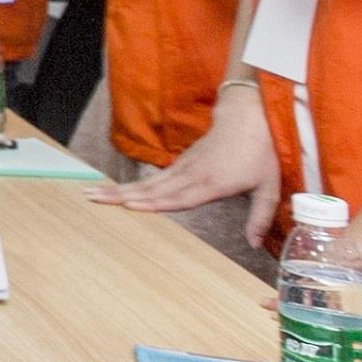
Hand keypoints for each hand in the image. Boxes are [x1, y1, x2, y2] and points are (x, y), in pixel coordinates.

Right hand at [103, 94, 284, 253]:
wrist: (249, 118)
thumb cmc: (260, 153)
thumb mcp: (269, 187)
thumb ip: (261, 217)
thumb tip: (255, 243)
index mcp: (213, 183)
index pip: (179, 197)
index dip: (155, 203)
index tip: (129, 205)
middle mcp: (192, 174)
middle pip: (153, 188)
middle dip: (122, 195)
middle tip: (92, 199)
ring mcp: (184, 166)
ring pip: (149, 182)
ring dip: (120, 189)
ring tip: (94, 194)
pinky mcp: (182, 162)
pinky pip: (155, 177)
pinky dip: (134, 184)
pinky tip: (119, 190)